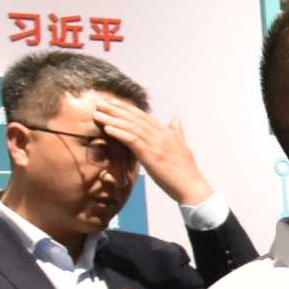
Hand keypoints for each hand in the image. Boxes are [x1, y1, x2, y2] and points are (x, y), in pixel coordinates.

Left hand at [87, 95, 216, 209]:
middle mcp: (161, 135)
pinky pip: (132, 140)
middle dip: (116, 109)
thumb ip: (177, 132)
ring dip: (113, 119)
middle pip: (135, 118)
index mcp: (167, 133)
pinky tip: (107, 128)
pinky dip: (119, 133)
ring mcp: (156, 144)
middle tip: (100, 102)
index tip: (114, 102)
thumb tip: (176, 119)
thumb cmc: (186, 171)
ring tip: (98, 114)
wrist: (191, 187)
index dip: (128, 108)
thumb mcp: (183, 147)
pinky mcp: (151, 155)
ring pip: (131, 127)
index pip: (144, 117)